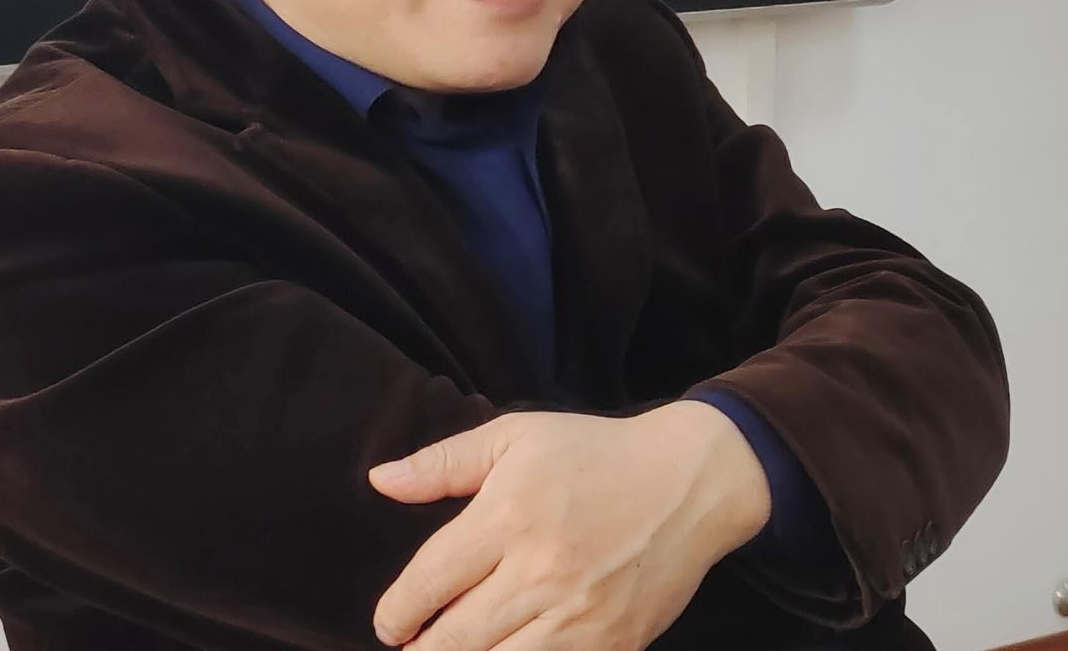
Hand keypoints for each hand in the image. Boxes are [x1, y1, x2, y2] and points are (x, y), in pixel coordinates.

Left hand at [368, 401, 769, 650]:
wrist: (687, 484)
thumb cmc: (593, 454)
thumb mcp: (514, 437)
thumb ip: (442, 463)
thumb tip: (380, 481)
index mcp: (509, 517)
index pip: (430, 581)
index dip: (397, 611)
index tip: (388, 622)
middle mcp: (540, 573)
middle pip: (456, 638)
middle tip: (411, 647)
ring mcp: (579, 617)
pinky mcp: (612, 646)